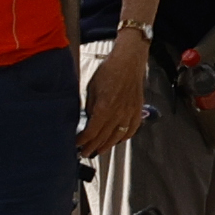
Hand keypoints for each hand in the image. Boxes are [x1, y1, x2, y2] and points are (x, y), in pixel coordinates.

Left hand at [79, 47, 147, 164]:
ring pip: (118, 137)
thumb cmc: (109, 70)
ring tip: (99, 151)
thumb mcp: (91, 88)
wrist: (128, 61)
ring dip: (107, 146)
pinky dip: (125, 137)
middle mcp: (118, 114)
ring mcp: (129, 113)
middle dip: (92, 147)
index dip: (83, 141)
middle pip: (103, 138)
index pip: (91, 132)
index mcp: (104, 108)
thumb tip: (88, 119)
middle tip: (85, 153)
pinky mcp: (137, 110)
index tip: (77, 144)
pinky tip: (118, 140)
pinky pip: (132, 129)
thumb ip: (90, 106)